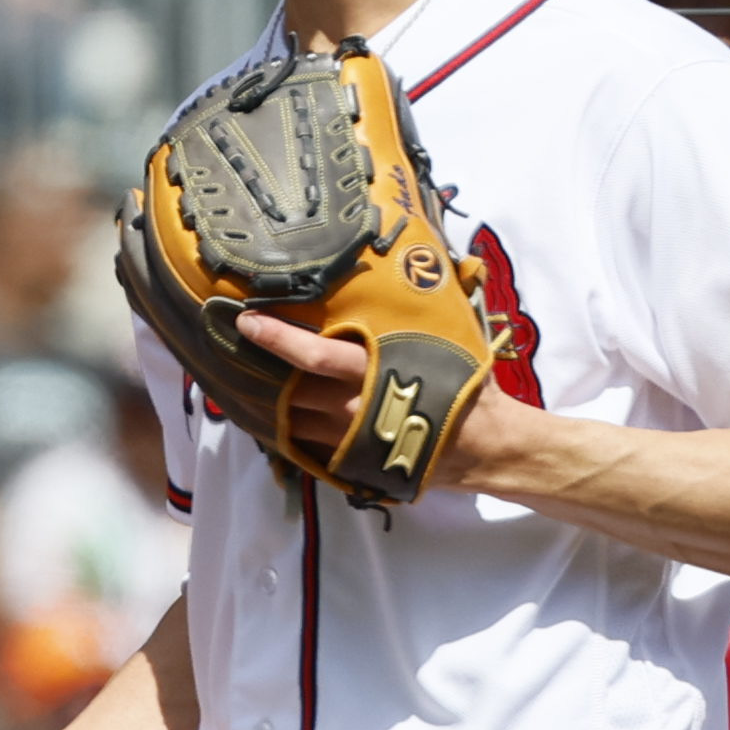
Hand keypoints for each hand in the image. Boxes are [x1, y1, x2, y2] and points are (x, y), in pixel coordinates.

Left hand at [233, 310, 544, 492]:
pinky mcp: (351, 465)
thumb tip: (418, 263)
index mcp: (373, 373)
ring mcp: (349, 441)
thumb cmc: (468, 388)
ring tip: (258, 384)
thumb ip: (418, 315)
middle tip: (242, 352)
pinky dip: (294, 433)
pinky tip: (287, 418)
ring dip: (275, 406)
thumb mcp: (447, 343)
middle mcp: (353, 408)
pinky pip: (309, 448)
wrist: (487, 448)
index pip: (313, 355)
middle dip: (267, 374)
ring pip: (294, 422)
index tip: (248, 320)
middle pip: (292, 389)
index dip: (276, 337)